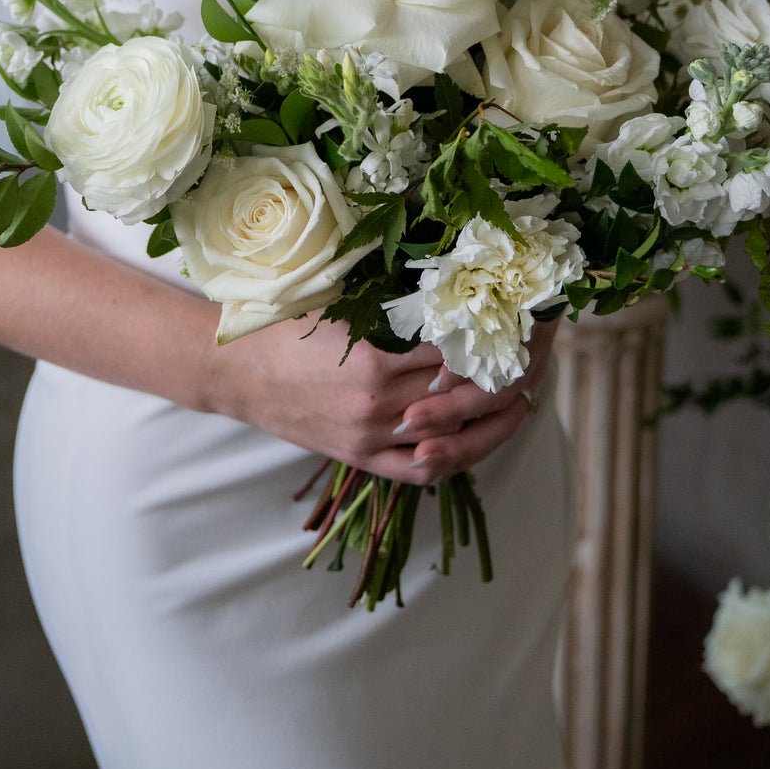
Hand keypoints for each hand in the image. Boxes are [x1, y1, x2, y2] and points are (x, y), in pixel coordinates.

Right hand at [205, 314, 558, 484]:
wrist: (236, 371)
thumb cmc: (284, 329)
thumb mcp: (338, 307)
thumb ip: (389, 310)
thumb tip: (444, 297)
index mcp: (375, 359)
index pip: (452, 352)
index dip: (488, 341)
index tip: (513, 327)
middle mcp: (380, 404)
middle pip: (461, 396)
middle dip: (502, 380)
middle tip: (533, 363)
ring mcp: (372, 438)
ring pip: (451, 438)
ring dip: (492, 422)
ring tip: (520, 402)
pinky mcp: (362, 459)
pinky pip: (422, 471)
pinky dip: (455, 459)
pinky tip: (477, 441)